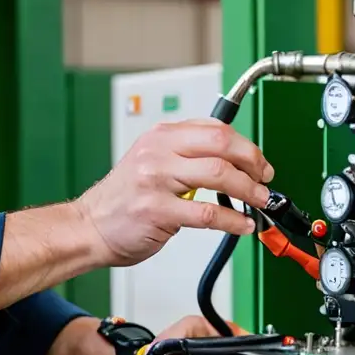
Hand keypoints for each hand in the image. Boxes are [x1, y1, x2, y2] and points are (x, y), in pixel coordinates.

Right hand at [75, 119, 273, 266]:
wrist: (89, 226)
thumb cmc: (123, 198)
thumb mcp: (151, 160)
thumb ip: (185, 154)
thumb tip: (232, 158)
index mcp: (161, 136)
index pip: (216, 129)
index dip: (246, 146)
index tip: (259, 163)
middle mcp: (159, 152)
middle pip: (222, 145)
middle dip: (253, 163)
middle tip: (265, 180)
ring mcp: (157, 180)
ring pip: (219, 175)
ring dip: (249, 191)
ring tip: (259, 202)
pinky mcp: (157, 211)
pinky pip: (208, 214)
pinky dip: (233, 221)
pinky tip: (242, 225)